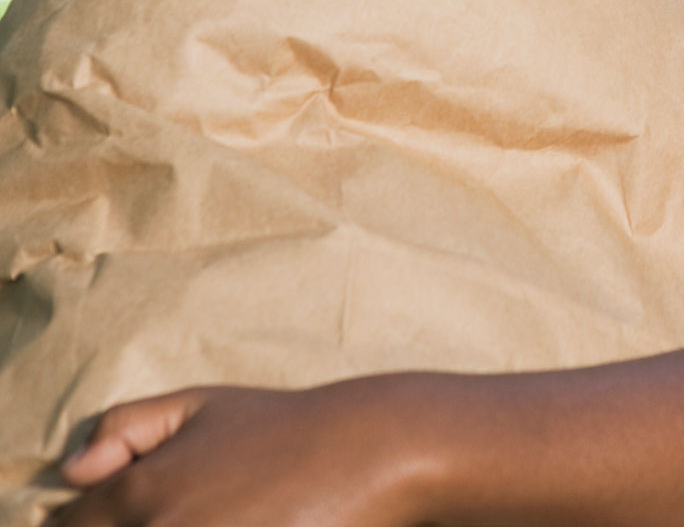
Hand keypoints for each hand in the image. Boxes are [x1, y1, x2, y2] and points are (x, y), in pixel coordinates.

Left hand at [59, 380, 429, 526]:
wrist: (372, 451)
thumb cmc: (288, 426)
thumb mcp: (203, 404)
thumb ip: (124, 427)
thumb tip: (75, 473)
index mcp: (140, 491)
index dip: (93, 522)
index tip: (130, 514)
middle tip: (195, 509)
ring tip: (224, 514)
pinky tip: (248, 523)